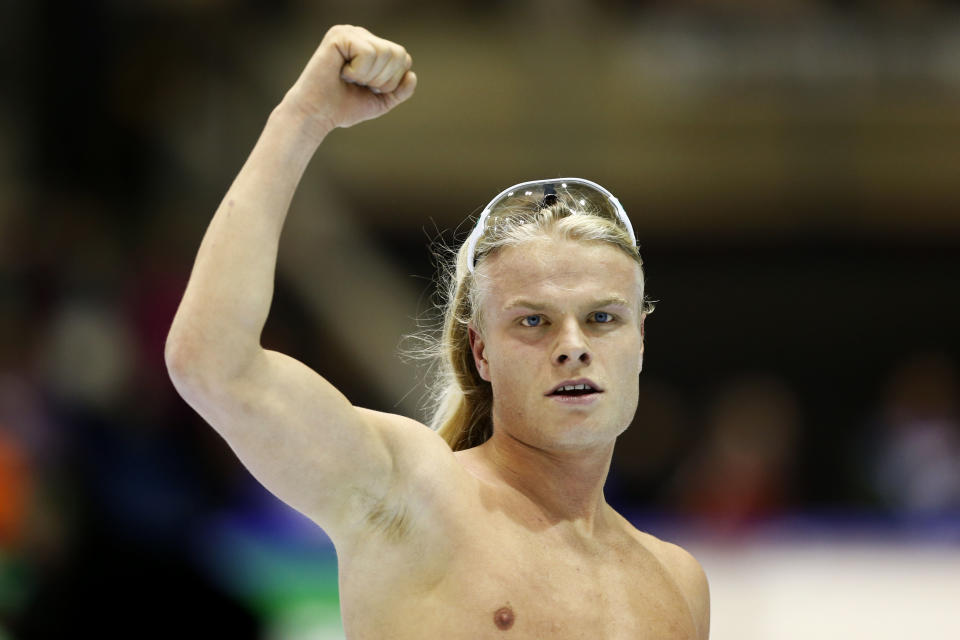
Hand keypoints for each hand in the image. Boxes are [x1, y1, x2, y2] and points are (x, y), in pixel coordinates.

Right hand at [283, 25, 416, 135]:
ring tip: (349, 79)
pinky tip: (341, 73)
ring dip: (369, 76)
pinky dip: (358, 72)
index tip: (368, 88)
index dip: (391, 81)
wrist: (317, 115)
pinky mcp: (339, 36)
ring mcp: (349, 32)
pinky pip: (368, 53)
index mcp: (370, 45)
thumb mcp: (380, 101)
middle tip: (358, 84)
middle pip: (398, 53)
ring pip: (384, 53)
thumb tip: (412, 75)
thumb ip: (400, 91)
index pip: (403, 58)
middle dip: (382, 79)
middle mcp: (360, 34)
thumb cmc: (344, 107)